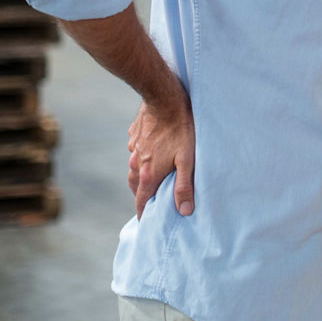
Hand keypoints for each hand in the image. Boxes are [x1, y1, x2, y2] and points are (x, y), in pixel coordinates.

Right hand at [126, 96, 195, 219]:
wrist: (164, 98)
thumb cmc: (181, 129)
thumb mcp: (188, 159)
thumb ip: (184, 186)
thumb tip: (184, 211)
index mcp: (148, 173)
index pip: (141, 200)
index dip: (144, 213)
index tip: (145, 222)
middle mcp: (136, 163)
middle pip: (136, 186)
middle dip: (143, 195)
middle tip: (152, 200)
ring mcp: (133, 147)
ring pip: (135, 168)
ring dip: (142, 175)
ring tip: (153, 178)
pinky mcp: (135, 134)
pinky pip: (137, 151)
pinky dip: (143, 156)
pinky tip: (154, 152)